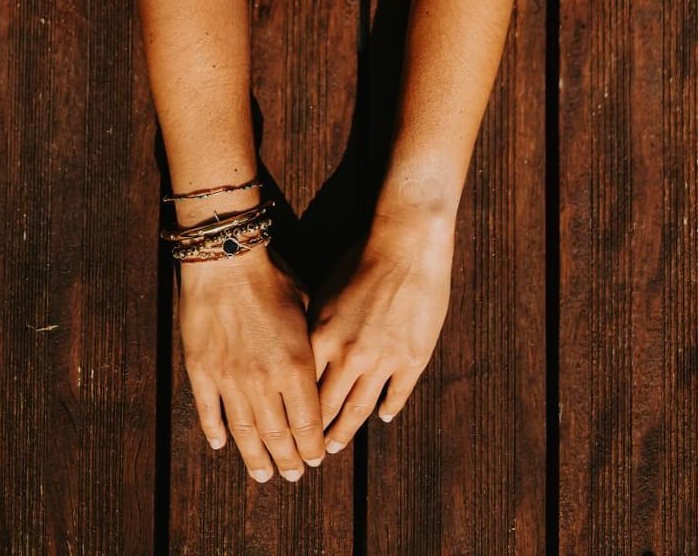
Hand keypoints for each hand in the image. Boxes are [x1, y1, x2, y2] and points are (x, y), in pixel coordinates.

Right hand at [177, 243, 325, 481]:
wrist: (226, 260)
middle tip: (293, 475)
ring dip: (255, 458)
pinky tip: (220, 445)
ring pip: (244, 433)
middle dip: (289, 460)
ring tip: (263, 475)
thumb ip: (310, 345)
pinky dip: (214, 431)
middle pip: (278, 436)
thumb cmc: (272, 276)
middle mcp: (263, 382)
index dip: (312, 446)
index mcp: (295, 367)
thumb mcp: (306, 307)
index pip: (308, 423)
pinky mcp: (202, 371)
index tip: (316, 458)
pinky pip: (209, 411)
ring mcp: (229, 380)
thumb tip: (318, 367)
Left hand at [306, 209, 455, 451]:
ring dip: (346, 431)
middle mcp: (349, 355)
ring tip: (336, 445)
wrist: (407, 244)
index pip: (300, 389)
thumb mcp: (324, 291)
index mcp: (323, 337)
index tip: (285, 431)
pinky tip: (382, 416)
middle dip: (315, 436)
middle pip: (327, 407)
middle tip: (308, 453)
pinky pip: (396, 395)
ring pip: (359, 410)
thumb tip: (298, 353)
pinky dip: (387, 408)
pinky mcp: (412, 359)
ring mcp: (383, 361)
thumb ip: (312, 326)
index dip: (292, 415)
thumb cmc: (362, 258)